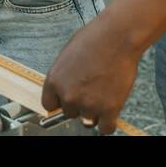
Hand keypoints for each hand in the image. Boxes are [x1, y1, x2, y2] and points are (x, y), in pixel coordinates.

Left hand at [40, 14, 139, 134]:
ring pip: (87, 121)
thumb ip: (63, 77)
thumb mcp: (67, 56)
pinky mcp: (109, 109)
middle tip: (91, 90)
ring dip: (94, 113)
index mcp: (54, 81)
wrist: (116, 38)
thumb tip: (64, 90)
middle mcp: (68, 96)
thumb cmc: (93, 40)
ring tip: (103, 96)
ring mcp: (88, 104)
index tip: (68, 99)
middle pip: (69, 113)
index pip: (49, 105)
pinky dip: (108, 123)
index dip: (60, 101)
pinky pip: (105, 128)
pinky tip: (110, 113)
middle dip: (79, 105)